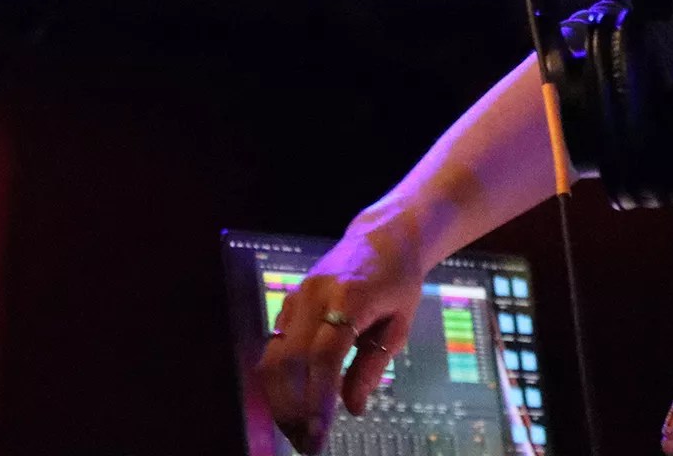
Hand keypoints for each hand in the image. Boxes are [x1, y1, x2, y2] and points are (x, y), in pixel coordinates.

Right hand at [256, 214, 427, 453]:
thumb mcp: (400, 322)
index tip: (319, 435)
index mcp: (350, 298)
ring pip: (272, 358)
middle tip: (308, 444)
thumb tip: (353, 410)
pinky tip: (292, 405)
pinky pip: (273, 348)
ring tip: (299, 432)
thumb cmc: (398, 281)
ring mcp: (296, 297)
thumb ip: (374, 365)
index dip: (318, 398)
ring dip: (281, 401)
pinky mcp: (286, 302)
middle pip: (289, 362)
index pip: (325, 356)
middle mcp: (315, 296)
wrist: (382, 237)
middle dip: (294, 409)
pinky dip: (278, 382)